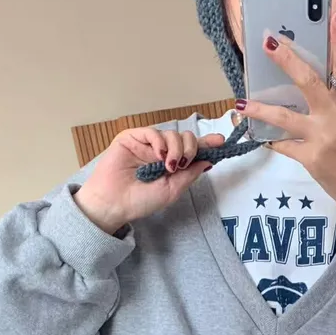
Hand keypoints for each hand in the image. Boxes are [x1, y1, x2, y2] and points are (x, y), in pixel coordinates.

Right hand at [75, 127, 225, 233]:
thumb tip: (209, 161)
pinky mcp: (132, 138)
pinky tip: (158, 156)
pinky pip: (152, 131)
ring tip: (169, 165)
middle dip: (191, 148)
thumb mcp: (172, 190)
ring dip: (176, 148)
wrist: (115, 203)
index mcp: (171, 165)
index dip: (206, 145)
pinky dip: (160, 142)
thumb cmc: (140, 201)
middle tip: (183, 164)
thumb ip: (190, 175)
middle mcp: (161, 152)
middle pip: (185, 138)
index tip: (220, 142)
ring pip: (172, 134)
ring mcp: (147, 144)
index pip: (191, 151)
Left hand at [239, 11, 335, 211]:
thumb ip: (330, 103)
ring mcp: (322, 137)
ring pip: (285, 118)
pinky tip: (259, 136)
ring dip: (260, 110)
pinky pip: (284, 146)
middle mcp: (335, 116)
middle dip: (286, 61)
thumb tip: (301, 85)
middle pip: (309, 82)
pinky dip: (270, 141)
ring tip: (240, 104)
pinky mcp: (311, 158)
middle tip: (267, 43)